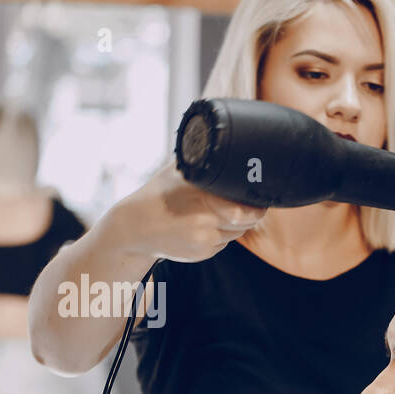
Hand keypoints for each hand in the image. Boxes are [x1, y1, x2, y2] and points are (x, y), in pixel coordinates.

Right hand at [112, 158, 267, 262]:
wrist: (135, 227)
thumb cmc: (159, 194)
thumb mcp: (178, 171)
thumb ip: (201, 159)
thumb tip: (226, 139)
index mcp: (201, 196)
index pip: (246, 207)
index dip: (256, 202)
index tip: (259, 193)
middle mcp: (205, 221)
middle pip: (247, 221)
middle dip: (252, 213)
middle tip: (251, 203)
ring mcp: (204, 239)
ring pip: (237, 232)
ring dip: (238, 223)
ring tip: (222, 210)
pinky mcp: (203, 253)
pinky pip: (224, 243)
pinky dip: (222, 234)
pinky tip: (207, 224)